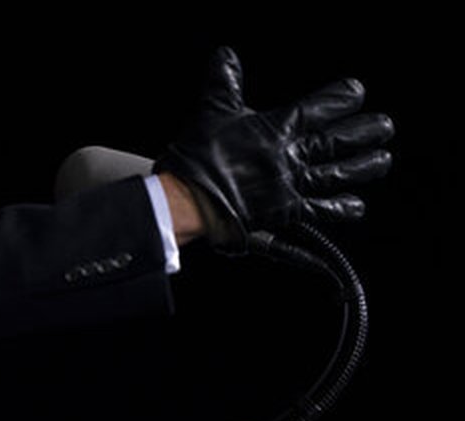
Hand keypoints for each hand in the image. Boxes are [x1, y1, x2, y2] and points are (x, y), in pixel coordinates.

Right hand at [153, 46, 394, 251]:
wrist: (188, 198)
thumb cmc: (198, 156)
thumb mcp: (212, 111)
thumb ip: (225, 82)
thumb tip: (226, 56)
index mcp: (276, 128)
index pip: (318, 108)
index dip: (341, 99)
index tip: (356, 93)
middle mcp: (289, 156)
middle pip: (337, 140)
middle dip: (364, 132)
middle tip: (384, 127)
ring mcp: (290, 185)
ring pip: (337, 173)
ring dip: (363, 167)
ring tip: (382, 160)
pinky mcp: (284, 212)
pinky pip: (320, 210)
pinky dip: (340, 209)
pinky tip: (356, 206)